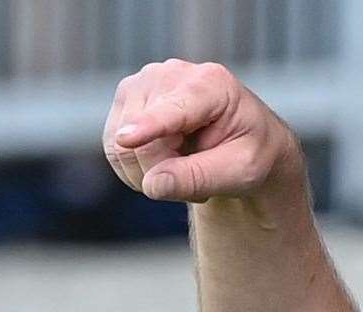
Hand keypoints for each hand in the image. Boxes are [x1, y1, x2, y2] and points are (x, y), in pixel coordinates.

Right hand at [104, 59, 300, 203]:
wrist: (243, 139)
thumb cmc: (249, 152)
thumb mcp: (241, 171)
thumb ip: (199, 177)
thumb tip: (152, 185)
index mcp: (210, 84)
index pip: (173, 110)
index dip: (149, 127)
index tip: (126, 140)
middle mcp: (170, 74)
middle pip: (143, 140)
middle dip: (166, 173)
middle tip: (202, 183)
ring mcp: (141, 83)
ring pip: (121, 147)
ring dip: (152, 174)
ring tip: (187, 170)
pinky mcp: (125, 99)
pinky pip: (113, 149)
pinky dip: (138, 169)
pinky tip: (167, 163)